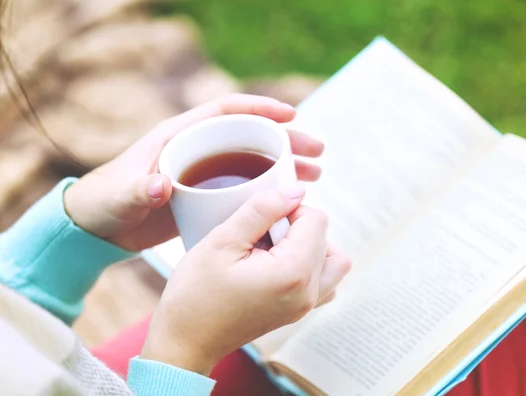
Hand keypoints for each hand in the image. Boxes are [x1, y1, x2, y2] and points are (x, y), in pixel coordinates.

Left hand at [64, 94, 324, 250]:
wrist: (98, 228)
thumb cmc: (105, 203)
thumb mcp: (120, 196)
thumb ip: (139, 190)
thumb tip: (163, 186)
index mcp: (179, 137)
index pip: (225, 111)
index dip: (260, 108)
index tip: (291, 114)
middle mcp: (197, 150)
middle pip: (250, 136)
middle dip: (286, 140)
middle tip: (318, 152)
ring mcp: (205, 173)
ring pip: (254, 162)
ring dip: (285, 166)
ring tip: (316, 175)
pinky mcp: (207, 196)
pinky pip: (246, 188)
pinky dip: (269, 192)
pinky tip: (289, 202)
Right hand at [140, 187, 351, 374]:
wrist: (184, 342)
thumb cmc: (196, 294)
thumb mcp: (222, 240)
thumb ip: (262, 209)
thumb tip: (296, 190)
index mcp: (293, 273)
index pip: (317, 220)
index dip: (289, 209)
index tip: (260, 220)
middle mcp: (308, 293)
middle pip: (328, 239)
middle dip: (299, 226)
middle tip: (264, 233)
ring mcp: (306, 307)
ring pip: (333, 263)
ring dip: (311, 246)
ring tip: (274, 249)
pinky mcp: (298, 313)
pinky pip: (324, 283)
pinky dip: (310, 267)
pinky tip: (277, 265)